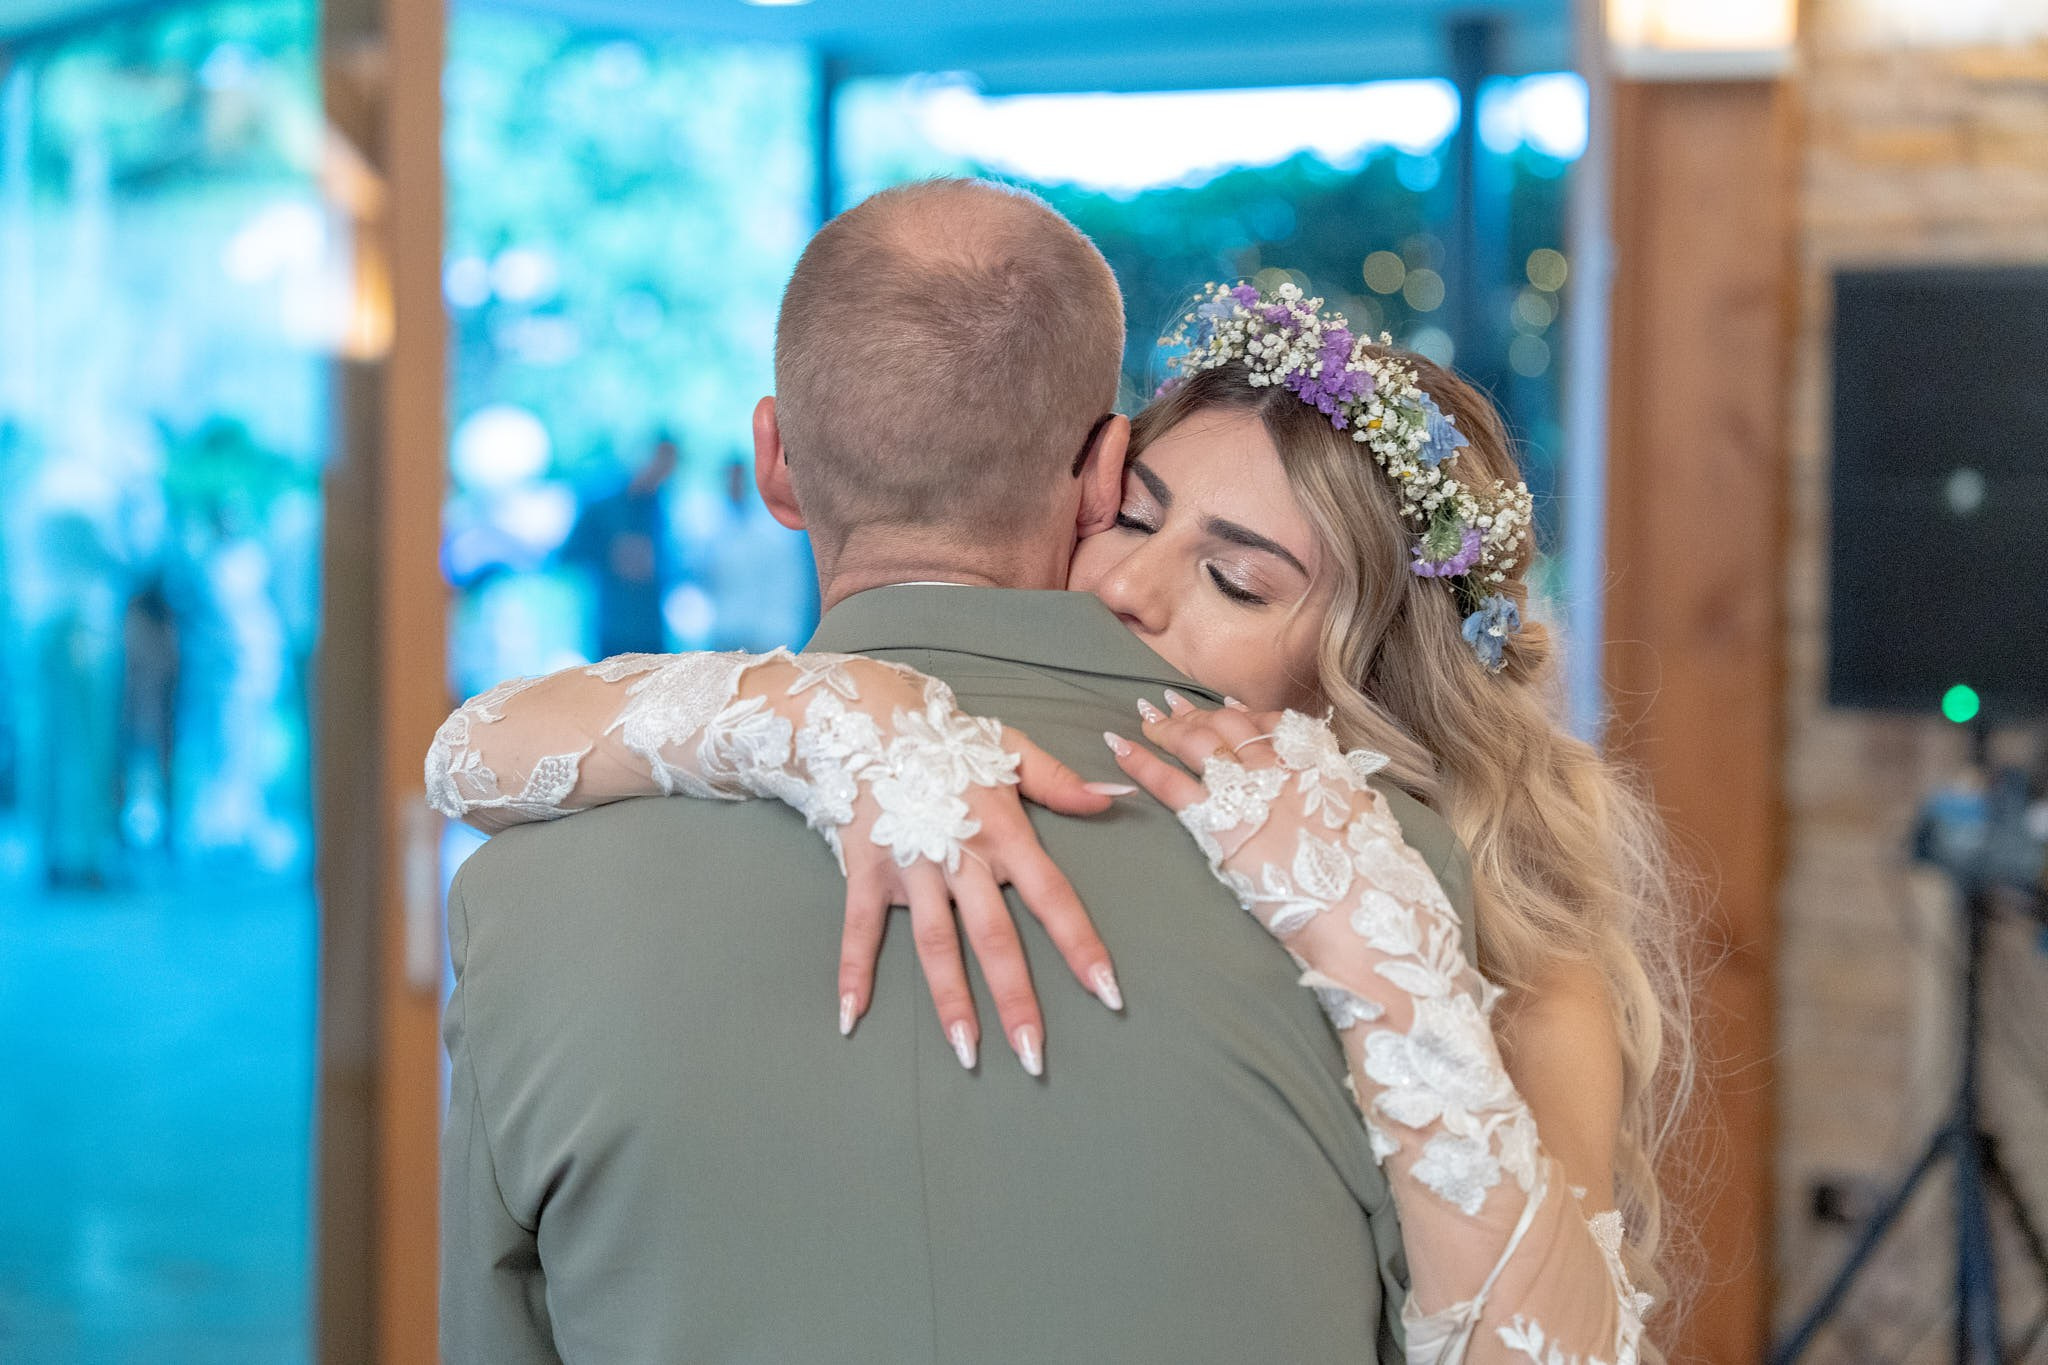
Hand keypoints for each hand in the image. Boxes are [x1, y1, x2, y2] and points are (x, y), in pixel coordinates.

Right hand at [827, 666, 1126, 1076]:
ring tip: (968, 1054)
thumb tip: (1115, 796)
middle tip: (1034, 1058)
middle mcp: (961, 855)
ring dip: (951, 1001)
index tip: (1108, 994)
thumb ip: (1061, 782)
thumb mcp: (1011, 750)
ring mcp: (912, 868)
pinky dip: (853, 972)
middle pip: (995, 937)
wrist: (866, 718)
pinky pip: (860, 930)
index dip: (1080, 945)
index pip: (1053, 896)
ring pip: (935, 944)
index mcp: (1003, 831)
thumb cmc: (947, 741)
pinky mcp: (867, 873)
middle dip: (1016, 998)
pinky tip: (851, 1018)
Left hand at [1103, 690, 1402, 962]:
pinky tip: (1120, 746)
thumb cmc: (1373, 882)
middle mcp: (1281, 765)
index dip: (1243, 714)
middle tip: (1170, 706)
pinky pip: (1171, 782)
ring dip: (1168, 727)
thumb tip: (1344, 798)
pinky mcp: (1220, 822)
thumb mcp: (1368, 823)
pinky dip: (1142, 761)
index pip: (1272, 724)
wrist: (1363, 912)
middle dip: (1198, 714)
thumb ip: (1347, 801)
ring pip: (1198, 743)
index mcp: (1317, 763)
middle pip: (1229, 726)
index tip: (1225, 709)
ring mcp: (1249, 789)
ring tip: (1145, 718)